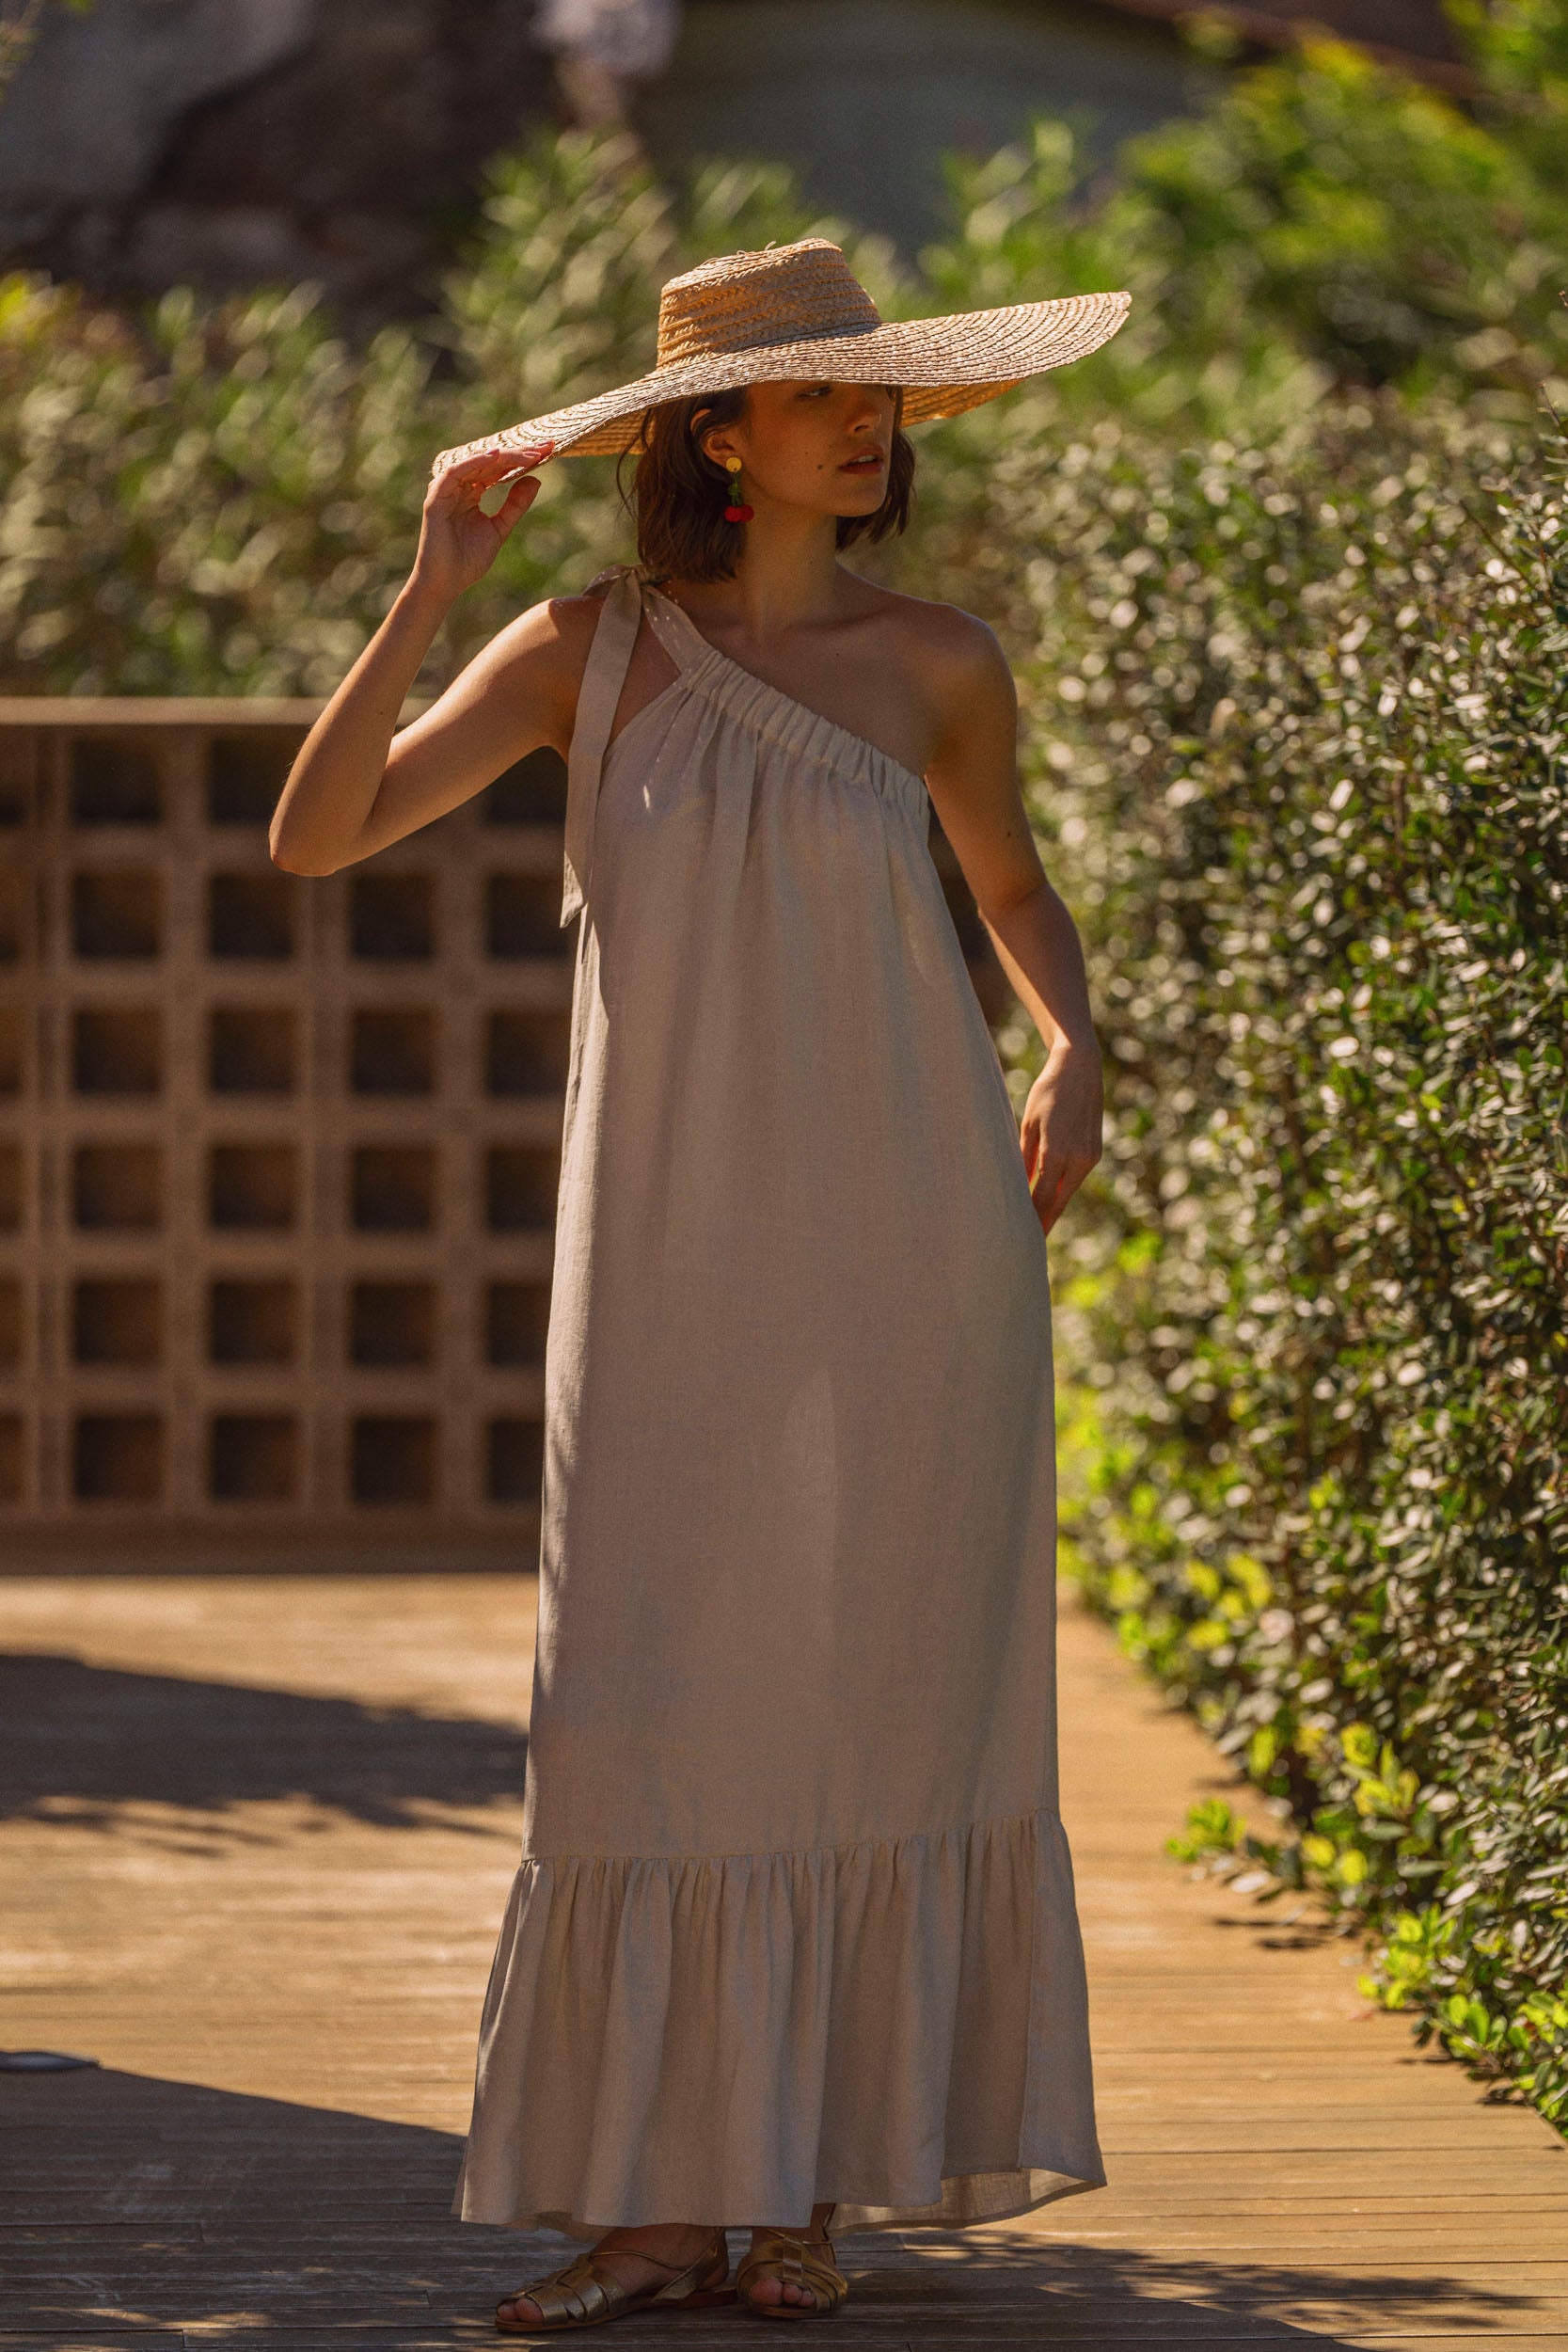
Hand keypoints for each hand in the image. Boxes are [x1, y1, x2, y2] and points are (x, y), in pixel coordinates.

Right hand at [409, 444, 554, 606]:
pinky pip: (455, 473)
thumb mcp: (500, 528)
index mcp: (473, 492)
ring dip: (502, 456)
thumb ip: (515, 505)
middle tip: (544, 447)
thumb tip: (536, 479)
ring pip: (475, 463)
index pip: (499, 469)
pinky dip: (474, 462)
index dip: (522, 460)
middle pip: (490, 462)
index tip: (548, 453)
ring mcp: (447, 491)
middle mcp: (459, 487)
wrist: (446, 583)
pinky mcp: (436, 498)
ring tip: (527, 453)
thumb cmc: (468, 560)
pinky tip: (495, 456)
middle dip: (517, 453)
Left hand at [1020, 1038, 1103, 1235]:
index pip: (1041, 1199)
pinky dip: (1061, 1190)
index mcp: (1057, 1154)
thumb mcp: (1028, 1124)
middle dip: (1042, 1223)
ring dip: (1052, 1208)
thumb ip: (1023, 1158)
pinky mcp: (1095, 1153)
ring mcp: (1090, 1157)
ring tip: (1034, 1227)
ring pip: (1067, 1192)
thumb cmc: (1047, 1092)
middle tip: (1026, 1246)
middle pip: (1057, 1203)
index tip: (1018, 1238)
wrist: (1080, 1069)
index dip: (1030, 1220)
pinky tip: (1048, 1199)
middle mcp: (1079, 1160)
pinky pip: (1074, 1179)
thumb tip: (1017, 1188)